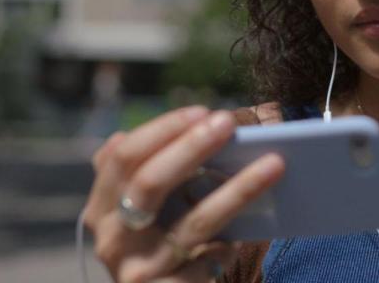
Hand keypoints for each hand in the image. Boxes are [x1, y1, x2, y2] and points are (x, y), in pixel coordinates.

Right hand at [81, 107, 285, 282]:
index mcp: (102, 207)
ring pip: (196, 222)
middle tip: (230, 123)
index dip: (162, 130)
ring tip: (275, 164)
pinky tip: (253, 231)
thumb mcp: (145, 212)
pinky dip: (232, 242)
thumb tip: (179, 126)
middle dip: (192, 148)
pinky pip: (210, 260)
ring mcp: (138, 269)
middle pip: (150, 182)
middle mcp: (112, 238)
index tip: (203, 111)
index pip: (123, 157)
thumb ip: (149, 173)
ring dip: (239, 189)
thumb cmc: (160, 245)